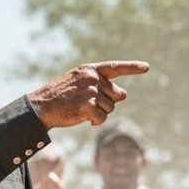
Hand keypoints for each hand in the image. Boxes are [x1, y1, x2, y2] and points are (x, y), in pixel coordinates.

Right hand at [28, 61, 149, 128]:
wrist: (41, 106)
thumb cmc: (61, 96)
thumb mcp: (80, 84)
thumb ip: (102, 86)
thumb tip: (124, 94)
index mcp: (89, 70)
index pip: (115, 67)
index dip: (132, 67)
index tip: (146, 67)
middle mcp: (92, 78)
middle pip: (116, 95)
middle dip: (107, 103)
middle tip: (88, 104)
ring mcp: (90, 91)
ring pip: (110, 108)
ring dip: (99, 113)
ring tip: (82, 110)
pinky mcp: (88, 106)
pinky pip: (102, 118)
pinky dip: (95, 122)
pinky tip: (82, 118)